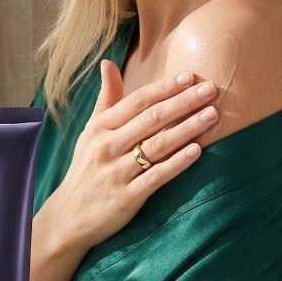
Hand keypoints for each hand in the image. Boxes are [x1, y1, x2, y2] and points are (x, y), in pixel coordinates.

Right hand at [41, 61, 219, 252]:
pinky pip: (156, 177)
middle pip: (150, 119)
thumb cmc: (85, 170)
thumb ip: (105, 99)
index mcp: (99, 129)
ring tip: (212, 115)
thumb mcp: (90, 133)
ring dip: (186, 129)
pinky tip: (197, 151)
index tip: (190, 77)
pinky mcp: (126, 198)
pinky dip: (177, 164)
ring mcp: (116, 173)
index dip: (164, 88)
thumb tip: (108, 63)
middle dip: (183, 103)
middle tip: (211, 90)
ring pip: (156, 146)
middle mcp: (107, 147)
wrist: (69, 217)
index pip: (136, 102)